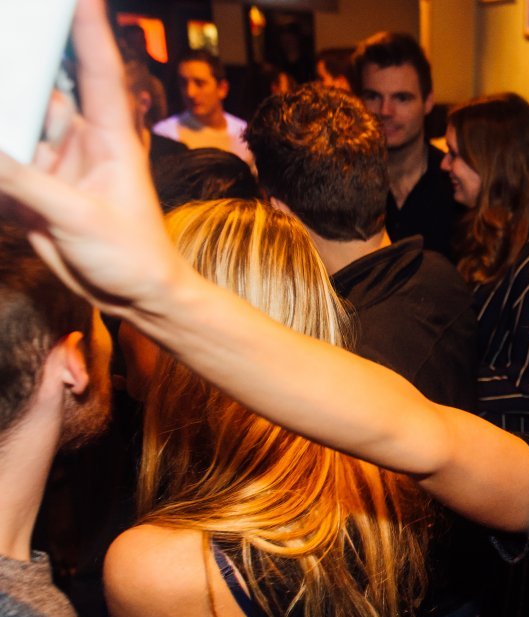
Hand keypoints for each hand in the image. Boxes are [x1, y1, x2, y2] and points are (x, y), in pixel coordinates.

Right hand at [0, 0, 185, 314]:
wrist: (135, 298)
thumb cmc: (134, 255)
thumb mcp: (82, 218)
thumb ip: (27, 183)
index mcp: (110, 137)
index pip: (97, 70)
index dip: (87, 27)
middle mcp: (81, 141)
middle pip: (43, 87)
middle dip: (19, 57)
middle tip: (8, 27)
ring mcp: (54, 163)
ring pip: (15, 121)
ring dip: (2, 106)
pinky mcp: (32, 190)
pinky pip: (3, 161)